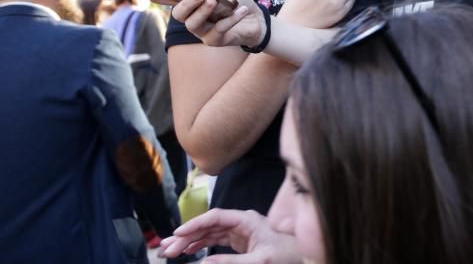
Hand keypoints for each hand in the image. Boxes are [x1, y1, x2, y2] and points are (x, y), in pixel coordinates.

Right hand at [158, 208, 300, 262]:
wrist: (302, 257)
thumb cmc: (287, 256)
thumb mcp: (259, 261)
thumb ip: (231, 262)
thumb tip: (202, 262)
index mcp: (247, 220)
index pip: (215, 217)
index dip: (194, 224)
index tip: (176, 235)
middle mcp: (242, 222)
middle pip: (208, 225)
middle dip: (186, 236)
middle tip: (165, 249)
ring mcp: (241, 231)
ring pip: (209, 233)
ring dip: (190, 241)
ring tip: (169, 250)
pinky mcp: (241, 241)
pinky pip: (216, 240)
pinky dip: (201, 245)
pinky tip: (188, 251)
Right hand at [170, 0, 264, 48]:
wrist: (255, 19)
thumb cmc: (236, 3)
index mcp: (190, 4)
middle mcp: (191, 18)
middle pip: (178, 14)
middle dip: (187, 4)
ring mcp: (201, 32)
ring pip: (193, 25)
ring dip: (203, 12)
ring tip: (213, 1)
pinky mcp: (215, 41)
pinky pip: (218, 30)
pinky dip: (231, 18)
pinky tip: (242, 9)